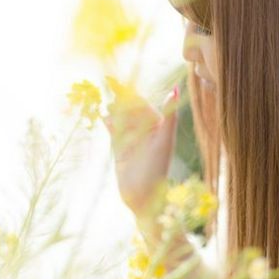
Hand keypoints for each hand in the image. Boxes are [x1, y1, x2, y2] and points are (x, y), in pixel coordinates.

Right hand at [103, 83, 179, 219]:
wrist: (143, 197)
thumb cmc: (157, 169)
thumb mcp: (164, 140)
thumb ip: (169, 115)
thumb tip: (176, 89)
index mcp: (158, 126)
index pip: (140, 103)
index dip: (128, 91)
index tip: (116, 80)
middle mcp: (146, 131)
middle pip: (129, 110)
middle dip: (118, 97)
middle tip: (106, 82)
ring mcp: (133, 140)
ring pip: (120, 119)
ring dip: (112, 109)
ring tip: (104, 100)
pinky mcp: (121, 150)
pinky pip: (114, 132)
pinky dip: (109, 123)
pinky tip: (103, 116)